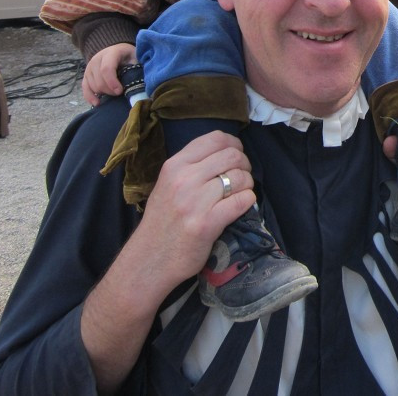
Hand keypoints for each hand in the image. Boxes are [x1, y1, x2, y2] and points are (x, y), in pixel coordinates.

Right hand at [81, 43, 136, 105]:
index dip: (112, 82)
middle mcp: (97, 59)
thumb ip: (135, 67)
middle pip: (99, 81)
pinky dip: (90, 97)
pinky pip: (85, 88)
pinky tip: (97, 103)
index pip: (106, 69)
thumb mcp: (135, 57)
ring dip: (104, 93)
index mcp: (111, 53)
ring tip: (114, 91)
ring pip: (93, 86)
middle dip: (110, 91)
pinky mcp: (85, 75)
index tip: (120, 91)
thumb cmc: (128, 56)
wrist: (117, 50)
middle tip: (120, 92)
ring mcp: (89, 67)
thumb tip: (136, 81)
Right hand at [130, 130, 256, 291]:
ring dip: (247, 185)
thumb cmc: (162, 221)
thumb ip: (191, 166)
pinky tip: (240, 206)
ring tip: (239, 194)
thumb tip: (227, 152)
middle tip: (241, 178)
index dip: (234, 145)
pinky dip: (248, 201)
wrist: (149, 260)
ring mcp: (196, 201)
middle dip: (244, 165)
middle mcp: (184, 179)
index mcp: (174, 165)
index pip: (215, 138)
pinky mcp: (208, 223)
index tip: (236, 157)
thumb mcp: (168, 184)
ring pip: (240, 177)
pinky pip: (242, 201)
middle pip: (233, 155)